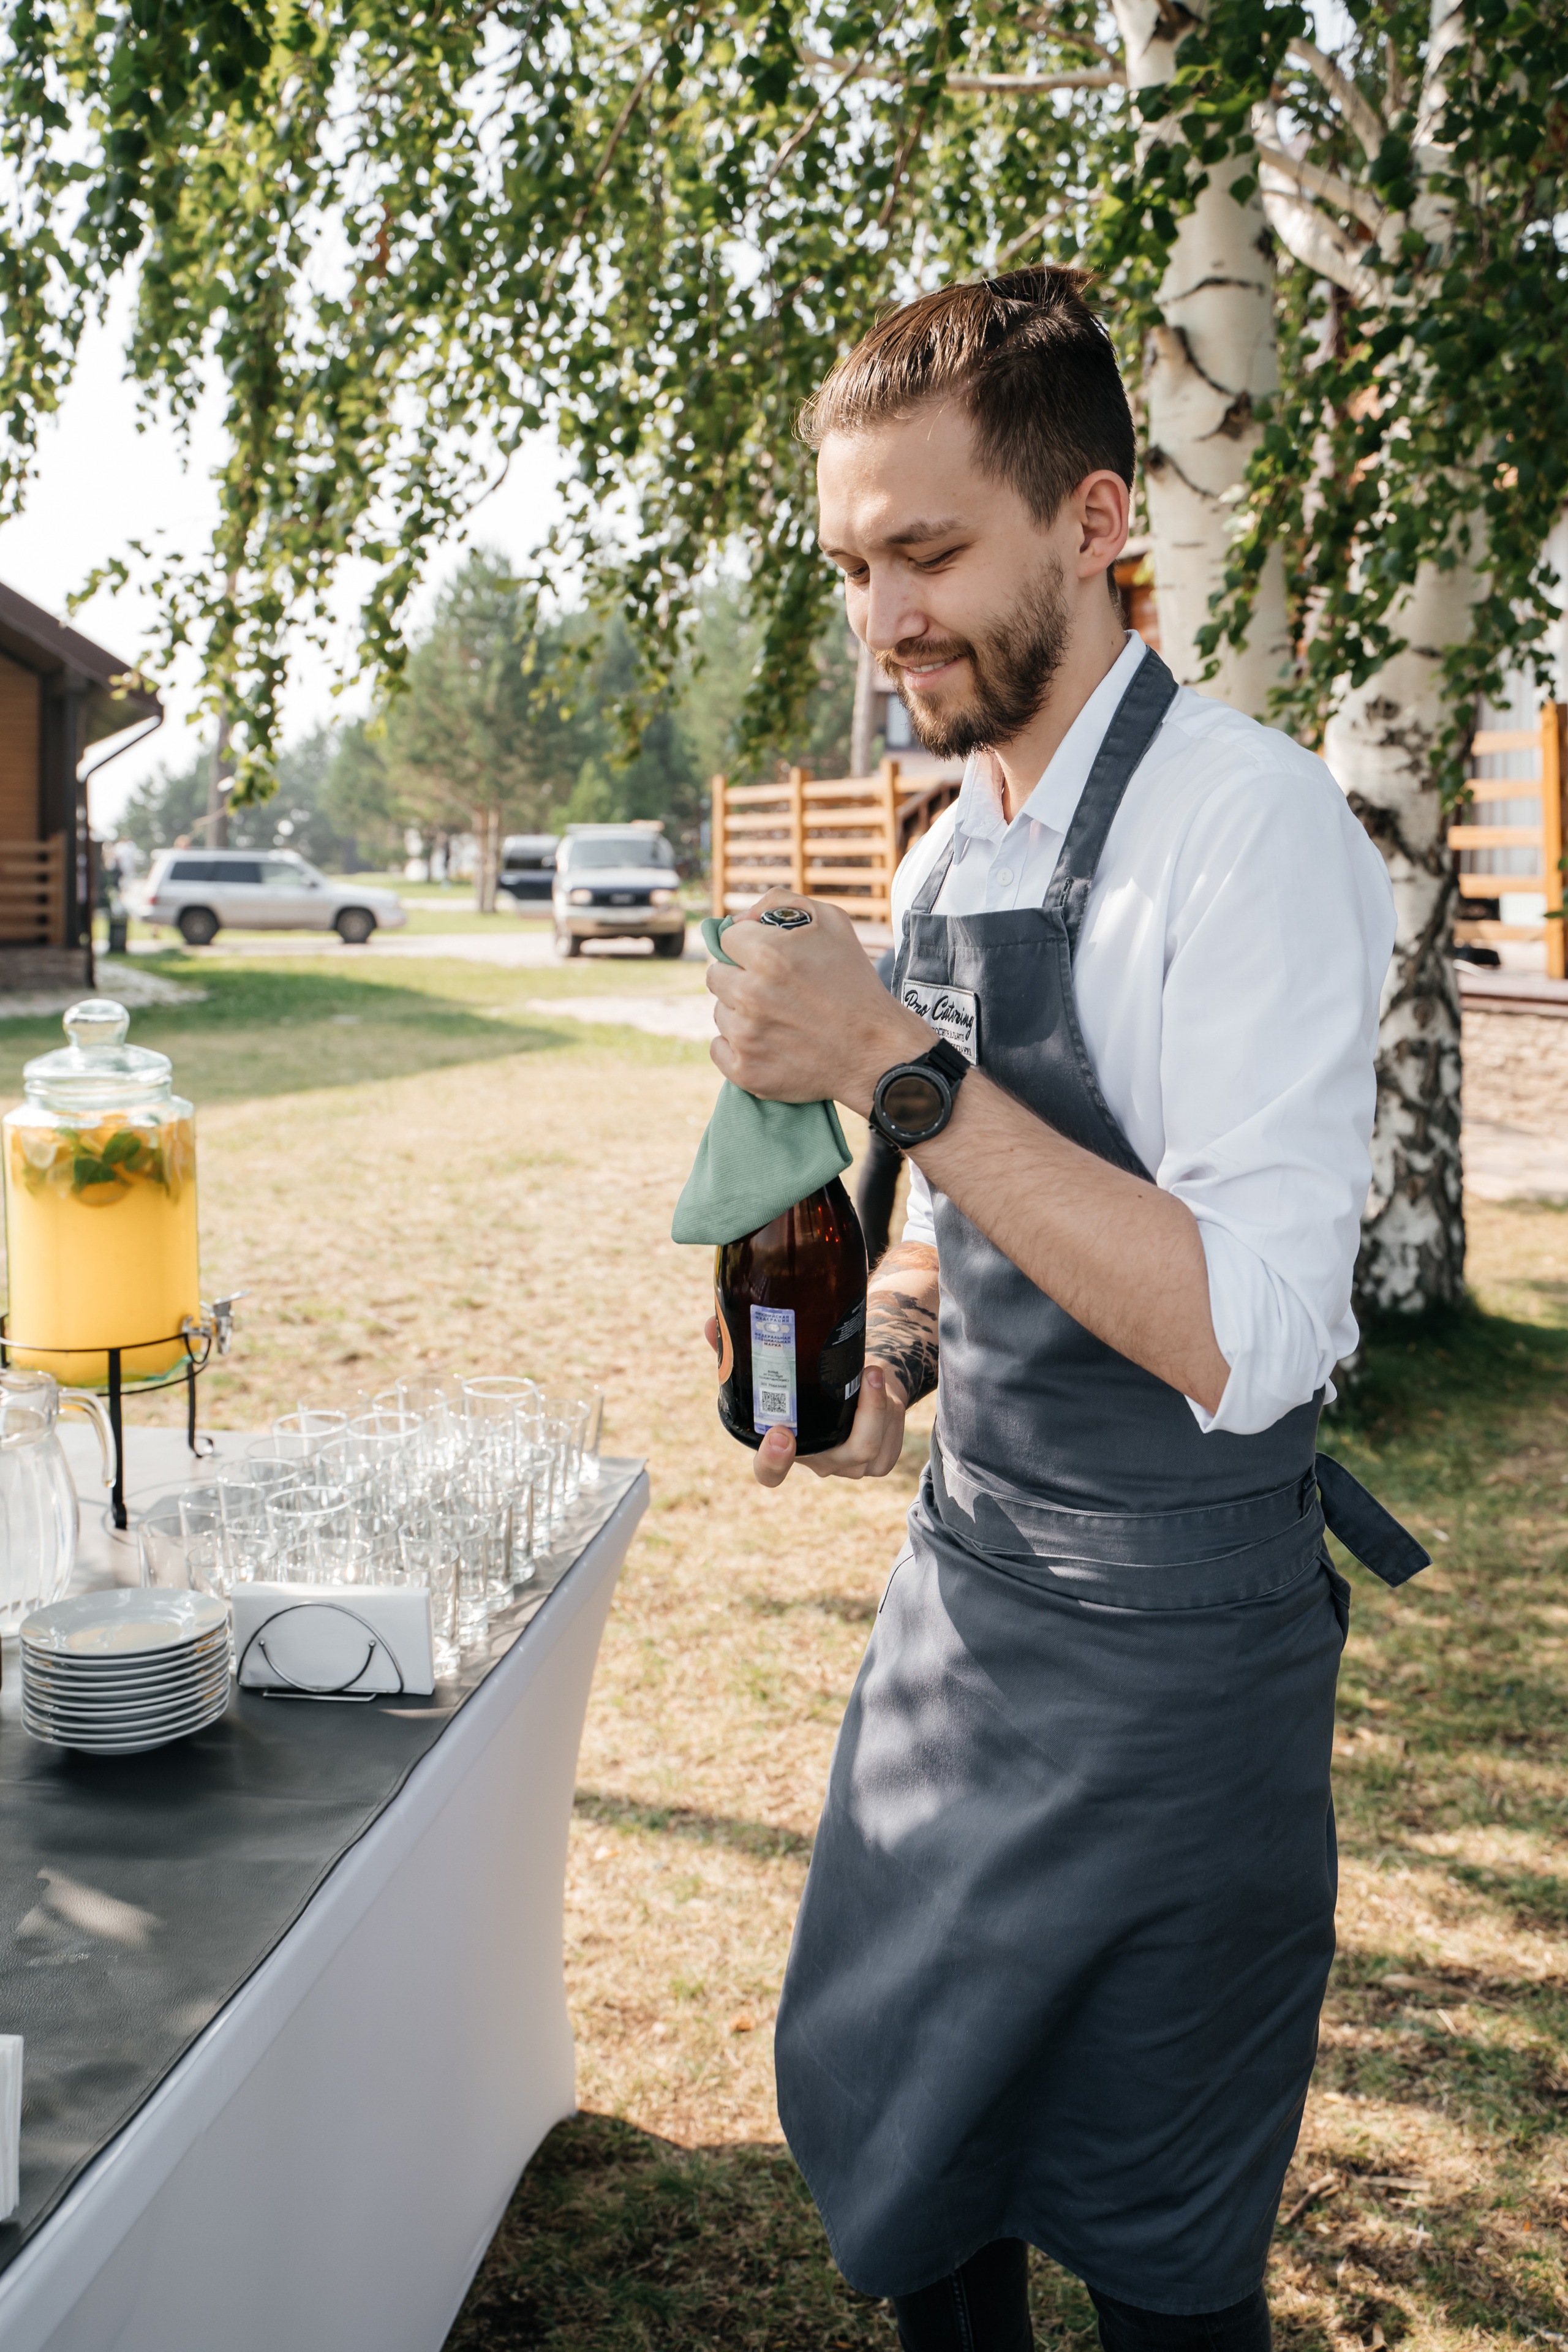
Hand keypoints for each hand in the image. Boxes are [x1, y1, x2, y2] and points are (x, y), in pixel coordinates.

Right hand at [703, 1316, 908, 1488]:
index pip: (769, 1472)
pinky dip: (890, 1412)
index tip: (779, 1433)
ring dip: (877, 1406)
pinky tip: (883, 1387)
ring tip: (874, 1368)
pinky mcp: (877, 1461)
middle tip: (865, 1373)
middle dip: (858, 1418)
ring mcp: (847, 1465)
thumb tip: (710, 1324)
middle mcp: (815, 1460)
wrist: (852, 1385)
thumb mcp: (778, 1361)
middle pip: (833, 1459)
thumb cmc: (805, 1375)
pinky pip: (887, 1444)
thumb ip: (740, 1348)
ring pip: (867, 1446)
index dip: (773, 1461)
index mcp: (780, 1446)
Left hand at [707, 891, 927, 1112]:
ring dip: (741, 1013)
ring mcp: (746, 1036)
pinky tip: (767, 1043)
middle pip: (716, 976)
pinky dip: (737, 1048)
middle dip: (741, 978)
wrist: (877, 1052)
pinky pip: (718, 1049)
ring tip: (779, 1018)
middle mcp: (751, 994)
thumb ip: (780, 903)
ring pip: (719, 1012)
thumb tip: (739, 918)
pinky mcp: (746, 1070)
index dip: (749, 947)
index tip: (770, 960)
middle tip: (775, 991)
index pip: (727, 939)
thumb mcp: (831, 921)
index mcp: (767, 954)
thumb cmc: (855, 984)